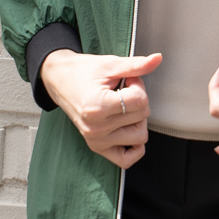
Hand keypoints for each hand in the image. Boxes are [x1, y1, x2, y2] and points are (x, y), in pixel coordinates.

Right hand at [39, 48, 162, 169]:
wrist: (60, 80)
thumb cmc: (83, 71)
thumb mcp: (110, 64)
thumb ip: (136, 65)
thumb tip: (158, 59)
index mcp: (98, 107)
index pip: (140, 101)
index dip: (138, 85)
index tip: (127, 79)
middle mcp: (96, 128)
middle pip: (142, 117)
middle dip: (138, 99)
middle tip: (124, 89)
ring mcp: (96, 140)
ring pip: (140, 137)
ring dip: (138, 119)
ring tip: (124, 106)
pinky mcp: (97, 147)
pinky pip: (126, 159)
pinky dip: (134, 147)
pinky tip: (129, 128)